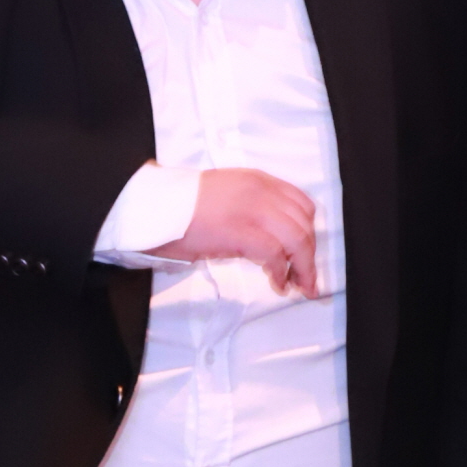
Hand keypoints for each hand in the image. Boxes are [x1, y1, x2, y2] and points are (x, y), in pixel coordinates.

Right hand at [163, 168, 317, 295]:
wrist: (156, 208)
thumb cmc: (182, 207)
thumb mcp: (225, 195)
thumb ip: (251, 207)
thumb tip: (268, 237)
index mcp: (257, 180)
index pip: (301, 203)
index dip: (309, 231)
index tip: (306, 252)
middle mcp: (261, 191)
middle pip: (304, 224)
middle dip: (310, 255)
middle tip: (307, 278)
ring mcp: (253, 210)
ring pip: (297, 239)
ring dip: (303, 267)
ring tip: (298, 285)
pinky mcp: (243, 232)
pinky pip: (276, 255)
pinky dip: (282, 273)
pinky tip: (277, 283)